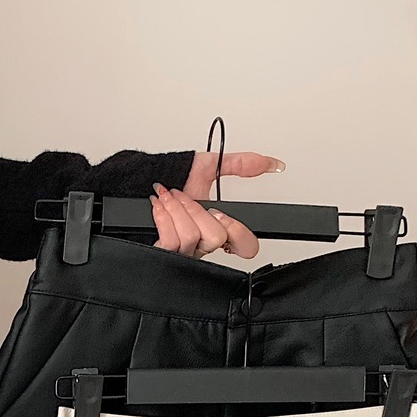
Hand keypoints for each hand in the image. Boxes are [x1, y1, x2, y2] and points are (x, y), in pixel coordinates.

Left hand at [149, 151, 285, 259]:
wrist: (142, 182)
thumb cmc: (175, 178)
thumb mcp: (210, 166)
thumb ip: (243, 164)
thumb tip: (274, 164)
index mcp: (219, 228)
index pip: (246, 247)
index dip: (239, 232)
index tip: (221, 212)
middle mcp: (203, 244)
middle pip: (217, 239)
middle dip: (198, 210)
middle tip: (186, 196)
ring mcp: (183, 252)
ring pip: (192, 238)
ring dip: (178, 209)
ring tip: (168, 196)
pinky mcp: (163, 253)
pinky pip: (171, 242)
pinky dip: (164, 217)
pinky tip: (159, 205)